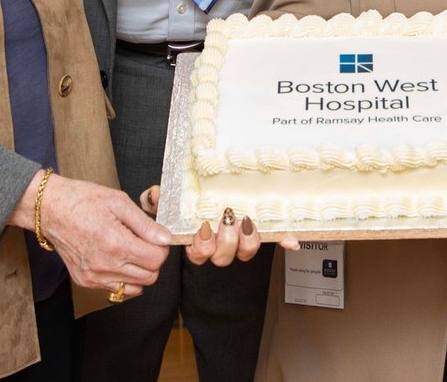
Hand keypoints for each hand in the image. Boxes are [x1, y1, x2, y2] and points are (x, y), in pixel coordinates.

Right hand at [32, 176, 169, 297]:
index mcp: (115, 243)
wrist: (50, 209)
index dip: (162, 247)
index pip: (156, 259)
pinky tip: (119, 260)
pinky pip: (118, 289)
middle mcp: (104, 265)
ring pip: (136, 286)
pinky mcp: (85, 281)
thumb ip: (146, 224)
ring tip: (131, 250)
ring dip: (141, 270)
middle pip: (150, 276)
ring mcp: (93, 276)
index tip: (156, 237)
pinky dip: (125, 278)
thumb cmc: (82, 200)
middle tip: (145, 242)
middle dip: (154, 259)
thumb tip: (166, 239)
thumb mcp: (119, 202)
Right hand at [140, 187, 298, 264]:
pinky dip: (284, 240)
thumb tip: (154, 194)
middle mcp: (220, 245)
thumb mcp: (171, 198)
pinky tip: (291, 240)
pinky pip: (274, 240)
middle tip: (227, 219)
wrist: (211, 191)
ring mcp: (241, 241)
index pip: (198, 253)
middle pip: (222, 256)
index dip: (201, 246)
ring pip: (245, 252)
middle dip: (225, 241)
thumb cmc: (189, 199)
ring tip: (246, 220)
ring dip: (247, 240)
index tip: (203, 230)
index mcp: (198, 241)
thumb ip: (159, 198)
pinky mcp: (260, 233)